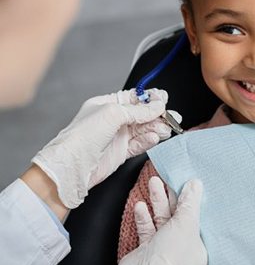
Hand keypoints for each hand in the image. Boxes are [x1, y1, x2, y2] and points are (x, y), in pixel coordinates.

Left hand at [30, 89, 180, 208]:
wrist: (73, 166)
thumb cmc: (82, 136)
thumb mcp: (113, 113)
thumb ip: (139, 110)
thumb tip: (157, 106)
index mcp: (106, 105)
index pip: (133, 98)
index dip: (150, 99)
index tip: (163, 99)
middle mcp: (112, 120)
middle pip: (141, 114)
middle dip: (158, 114)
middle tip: (171, 116)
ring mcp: (117, 136)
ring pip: (143, 129)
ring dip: (156, 128)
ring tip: (166, 128)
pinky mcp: (121, 152)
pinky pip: (140, 144)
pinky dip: (149, 141)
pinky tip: (155, 138)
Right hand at [104, 177, 207, 264]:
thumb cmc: (172, 253)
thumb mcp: (186, 222)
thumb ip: (190, 202)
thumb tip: (195, 184)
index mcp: (201, 245)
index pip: (200, 217)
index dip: (196, 200)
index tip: (192, 182)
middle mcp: (184, 246)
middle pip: (180, 216)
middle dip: (174, 196)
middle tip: (169, 176)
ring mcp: (165, 248)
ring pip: (163, 219)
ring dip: (158, 201)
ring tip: (154, 181)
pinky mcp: (148, 249)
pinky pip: (148, 228)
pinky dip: (144, 216)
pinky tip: (140, 204)